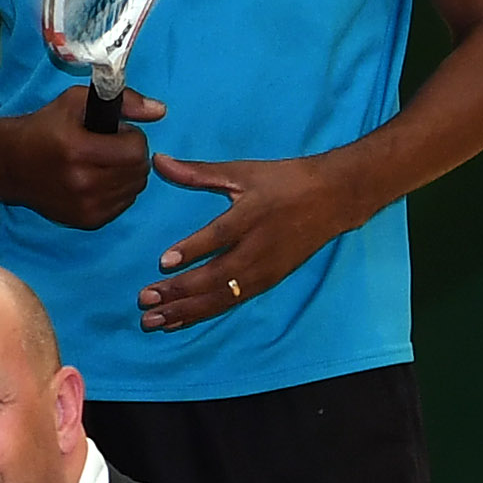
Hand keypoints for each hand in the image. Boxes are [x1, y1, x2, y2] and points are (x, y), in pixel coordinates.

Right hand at [0, 86, 159, 229]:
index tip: (115, 133)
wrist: (4, 164)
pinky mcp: (85, 220)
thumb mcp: (74, 101)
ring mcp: (84, 205)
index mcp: (78, 150)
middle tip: (110, 148)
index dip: (131, 137)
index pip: (136, 150)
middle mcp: (82, 182)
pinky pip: (123, 205)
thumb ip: (122, 101)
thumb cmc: (40, 128)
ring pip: (134, 189)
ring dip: (126, 173)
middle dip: (131, 155)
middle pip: (139, 171)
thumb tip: (160, 111)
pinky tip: (97, 180)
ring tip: (102, 163)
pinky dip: (117, 191)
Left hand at [139, 146, 365, 333]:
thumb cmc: (286, 180)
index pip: (220, 235)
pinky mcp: (269, 281)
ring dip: (187, 310)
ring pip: (222, 296)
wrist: (337, 198)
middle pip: (217, 275)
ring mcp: (265, 268)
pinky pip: (232, 301)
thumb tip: (159, 160)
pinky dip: (204, 313)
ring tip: (153, 320)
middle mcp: (259, 247)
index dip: (193, 249)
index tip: (164, 261)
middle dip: (179, 290)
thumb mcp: (243, 172)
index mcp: (252, 215)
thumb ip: (198, 172)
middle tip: (145, 300)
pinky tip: (179, 322)